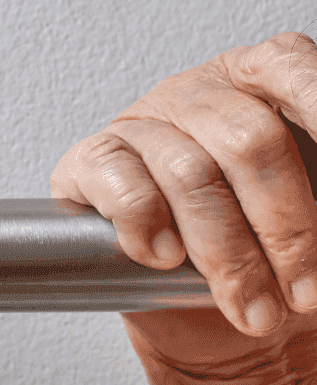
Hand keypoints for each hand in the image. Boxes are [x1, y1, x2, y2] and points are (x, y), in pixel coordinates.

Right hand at [49, 32, 316, 372]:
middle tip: (307, 290)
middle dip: (287, 228)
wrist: (207, 315)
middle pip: (249, 140)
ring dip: (229, 257)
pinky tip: (167, 258)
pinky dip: (147, 227)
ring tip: (254, 308)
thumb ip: (316, 194)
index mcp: (261, 81)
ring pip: (189, 176)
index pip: (292, 69)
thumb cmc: (265, 252)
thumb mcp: (310, 210)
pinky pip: (121, 187)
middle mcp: (201, 94)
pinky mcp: (90, 164)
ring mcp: (142, 124)